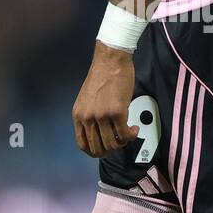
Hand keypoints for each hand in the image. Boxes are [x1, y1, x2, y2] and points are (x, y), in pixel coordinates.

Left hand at [72, 41, 139, 156]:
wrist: (110, 60)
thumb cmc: (102, 75)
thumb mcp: (88, 99)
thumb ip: (90, 115)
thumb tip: (101, 131)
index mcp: (78, 115)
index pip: (82, 143)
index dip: (93, 152)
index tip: (101, 152)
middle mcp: (88, 117)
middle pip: (97, 147)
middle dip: (109, 150)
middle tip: (118, 143)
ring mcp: (102, 116)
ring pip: (112, 143)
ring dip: (122, 142)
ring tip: (128, 134)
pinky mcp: (117, 112)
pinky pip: (125, 133)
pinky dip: (131, 135)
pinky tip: (134, 129)